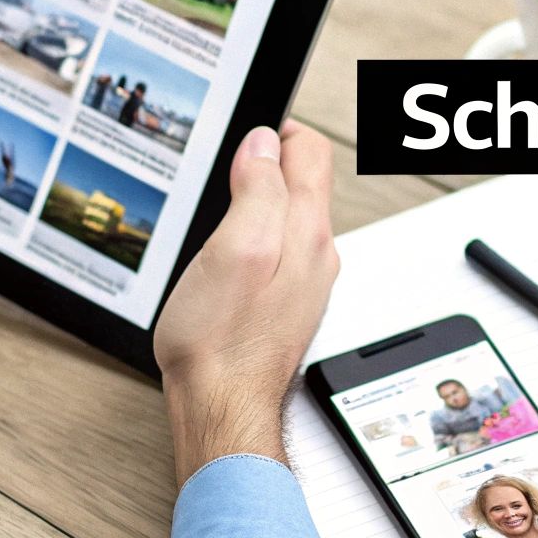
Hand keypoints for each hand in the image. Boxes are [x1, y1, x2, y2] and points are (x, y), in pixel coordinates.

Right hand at [155, 121, 338, 483]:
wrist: (221, 406)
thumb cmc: (221, 340)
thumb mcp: (233, 247)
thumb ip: (257, 189)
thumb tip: (264, 144)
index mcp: (307, 231)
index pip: (311, 151)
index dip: (275, 131)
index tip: (242, 135)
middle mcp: (316, 254)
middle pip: (302, 183)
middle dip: (267, 164)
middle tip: (227, 163)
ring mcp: (304, 282)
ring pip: (288, 219)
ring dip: (260, 202)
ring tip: (225, 199)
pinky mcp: (285, 305)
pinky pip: (276, 253)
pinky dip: (255, 239)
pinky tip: (227, 253)